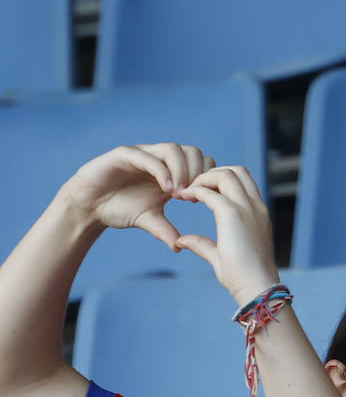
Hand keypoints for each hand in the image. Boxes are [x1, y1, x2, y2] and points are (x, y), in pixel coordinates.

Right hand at [58, 143, 215, 250]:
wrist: (89, 206)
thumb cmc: (120, 209)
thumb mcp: (149, 220)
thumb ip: (166, 230)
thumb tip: (180, 248)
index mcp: (171, 171)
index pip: (201, 162)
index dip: (206, 178)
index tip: (201, 200)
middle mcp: (159, 159)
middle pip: (192, 151)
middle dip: (198, 173)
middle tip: (191, 198)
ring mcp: (142, 154)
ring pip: (172, 149)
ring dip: (182, 171)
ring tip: (179, 195)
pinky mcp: (123, 154)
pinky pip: (147, 156)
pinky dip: (161, 171)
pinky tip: (167, 190)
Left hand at [176, 165, 278, 302]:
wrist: (256, 287)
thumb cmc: (243, 277)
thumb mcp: (220, 255)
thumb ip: (202, 244)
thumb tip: (181, 241)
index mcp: (258, 214)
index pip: (243, 182)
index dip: (220, 182)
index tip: (202, 194)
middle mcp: (255, 207)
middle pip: (236, 171)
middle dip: (212, 174)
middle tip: (193, 189)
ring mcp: (247, 209)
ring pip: (226, 174)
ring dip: (203, 178)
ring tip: (188, 192)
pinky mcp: (233, 214)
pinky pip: (210, 191)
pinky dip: (195, 190)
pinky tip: (184, 198)